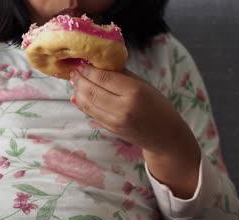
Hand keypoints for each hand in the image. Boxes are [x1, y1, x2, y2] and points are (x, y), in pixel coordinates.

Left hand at [70, 65, 200, 197]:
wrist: (165, 136)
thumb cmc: (158, 106)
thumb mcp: (144, 85)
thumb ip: (122, 74)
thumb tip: (100, 63)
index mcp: (134, 92)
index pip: (104, 78)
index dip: (89, 70)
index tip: (82, 63)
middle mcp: (122, 108)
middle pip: (92, 91)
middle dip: (80, 80)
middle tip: (74, 72)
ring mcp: (114, 121)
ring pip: (88, 103)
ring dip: (77, 91)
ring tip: (74, 81)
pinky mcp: (109, 129)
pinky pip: (90, 113)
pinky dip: (81, 104)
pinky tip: (77, 95)